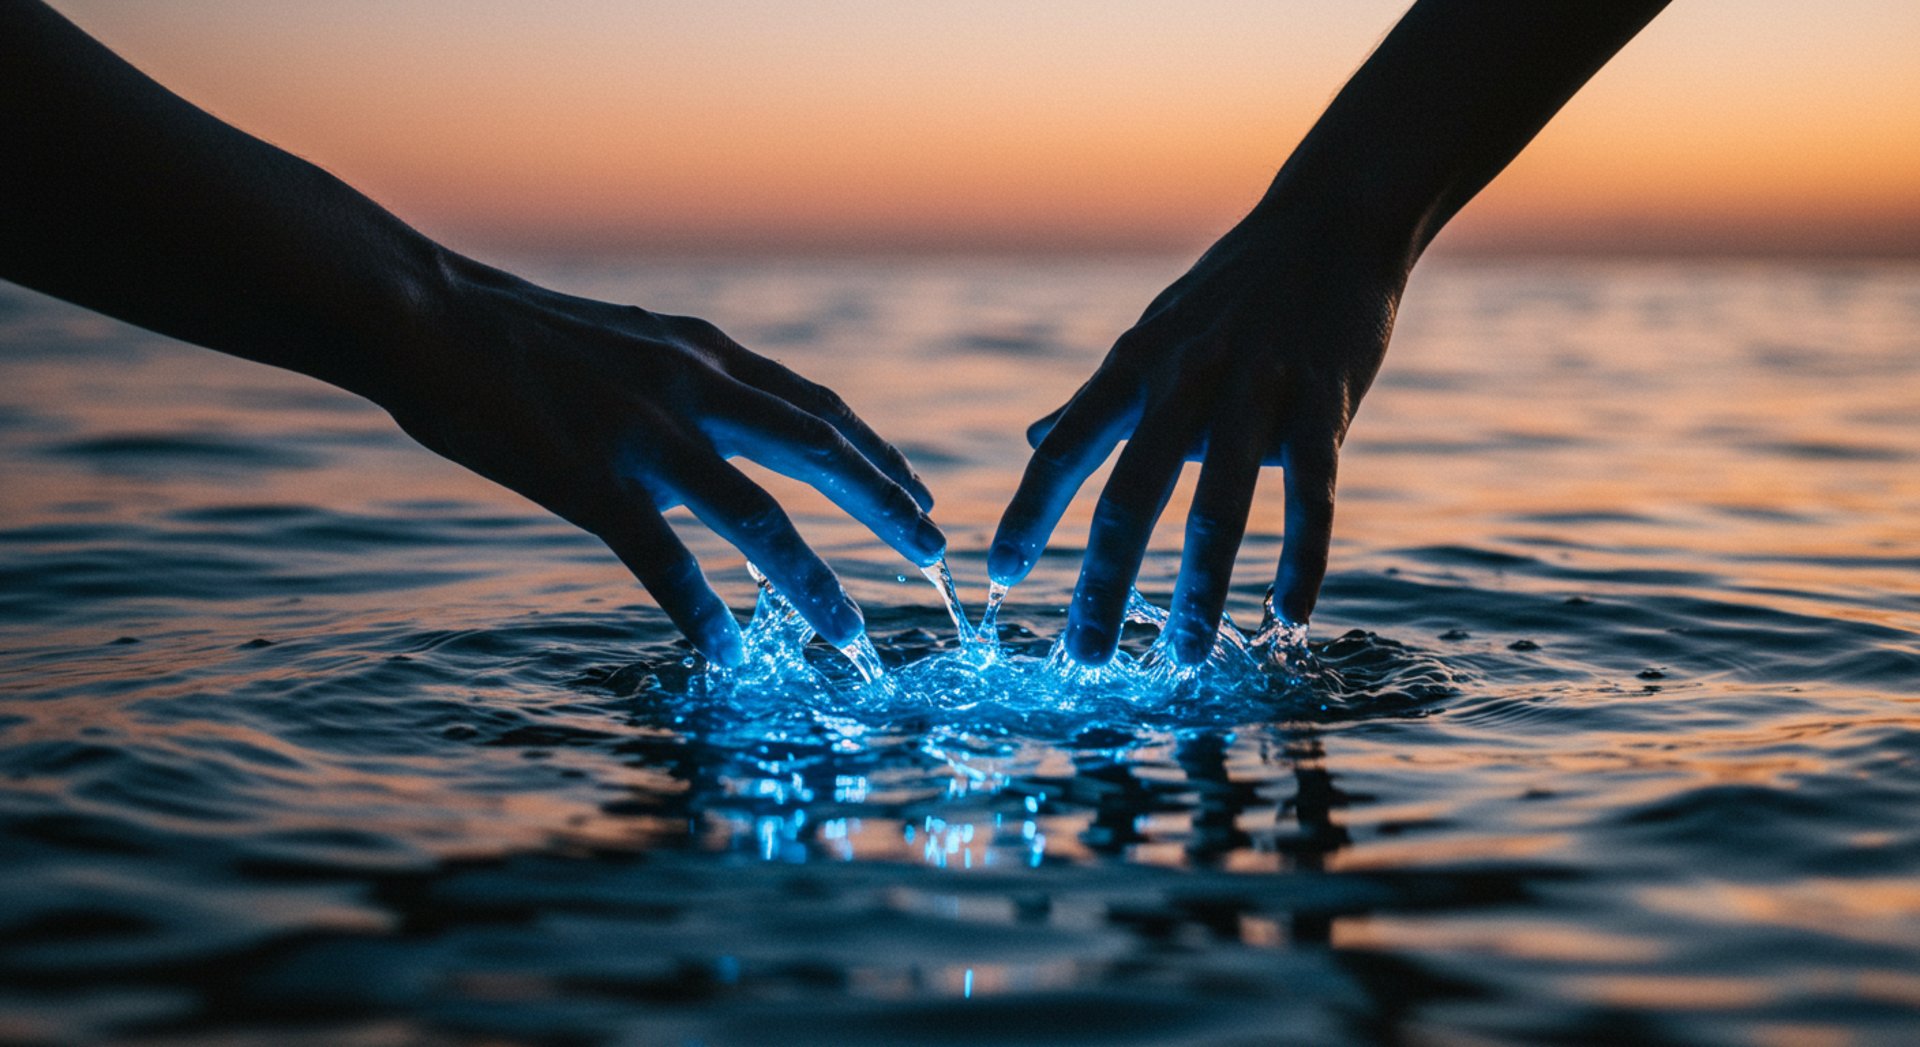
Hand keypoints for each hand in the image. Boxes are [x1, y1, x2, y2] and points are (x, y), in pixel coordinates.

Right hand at [385, 260, 942, 665]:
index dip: (877, 457)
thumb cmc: (522, 334)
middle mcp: (693, 387)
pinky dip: (698, 610)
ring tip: (850, 632)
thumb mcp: (632, 342)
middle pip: (819, 452)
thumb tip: (723, 442)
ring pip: (757, 516)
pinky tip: (723, 652)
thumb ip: (688, 386)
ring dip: (812, 579)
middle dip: (885, 508)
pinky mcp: (588, 479)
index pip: (820, 407)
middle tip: (932, 557)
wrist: (427, 314)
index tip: (918, 496)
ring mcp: (644, 433)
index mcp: (706, 354)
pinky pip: (661, 560)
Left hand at [988, 196, 1408, 664]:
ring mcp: (1256, 390)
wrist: (1332, 222)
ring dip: (1198, 591)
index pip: (1062, 449)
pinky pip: (1312, 495)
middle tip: (1084, 656)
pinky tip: (1288, 619)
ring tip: (1181, 656)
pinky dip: (1300, 561)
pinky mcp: (1326, 402)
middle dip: (1102, 581)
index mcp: (1132, 367)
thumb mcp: (1150, 336)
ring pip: (1217, 507)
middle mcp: (1183, 380)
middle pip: (1129, 495)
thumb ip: (1094, 399)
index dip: (1028, 515)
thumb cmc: (1230, 292)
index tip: (998, 577)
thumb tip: (1032, 438)